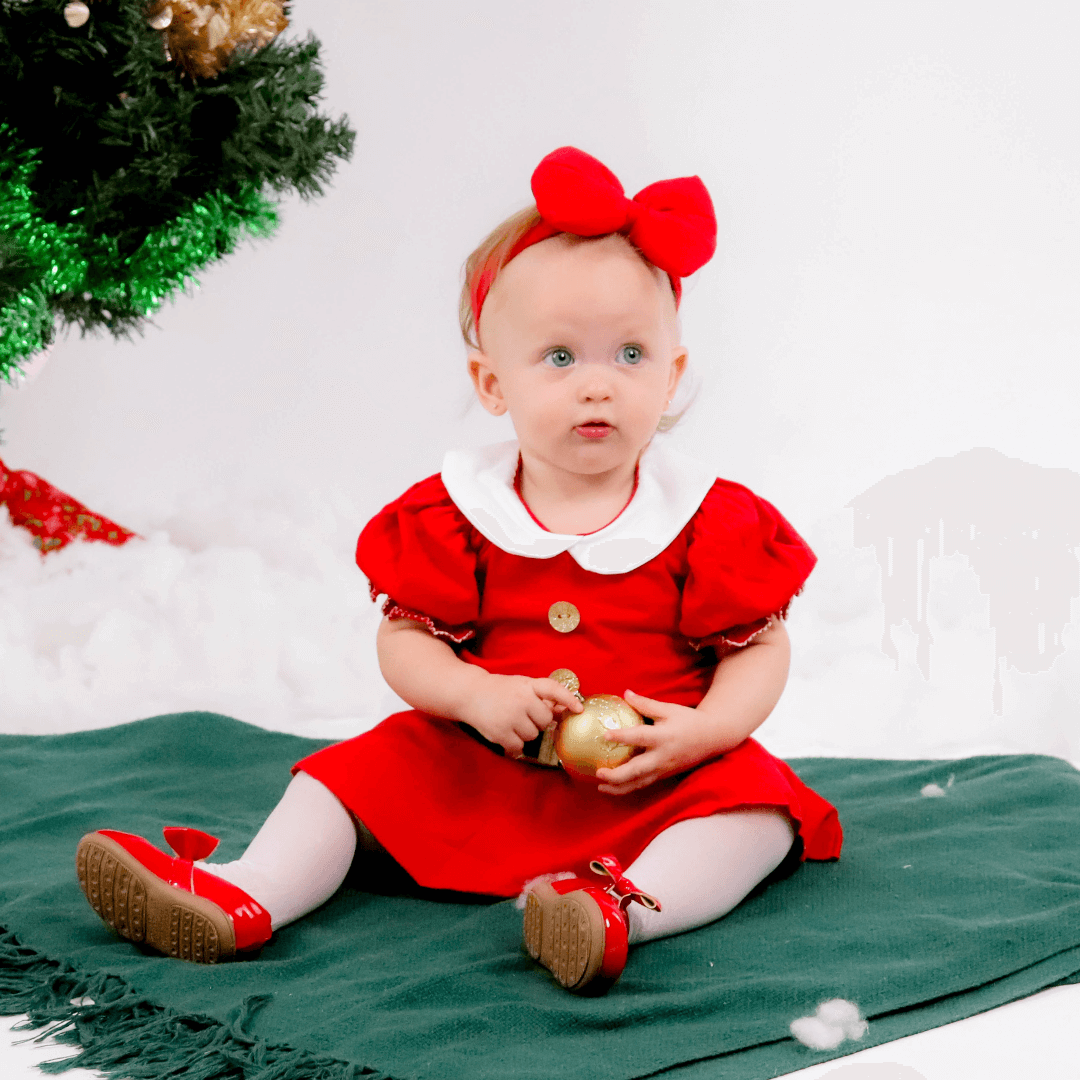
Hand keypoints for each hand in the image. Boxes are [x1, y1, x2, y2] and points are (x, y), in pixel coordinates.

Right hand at [457, 673, 583, 757]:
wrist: (470, 693)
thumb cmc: (501, 690)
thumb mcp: (521, 686)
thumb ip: (541, 697)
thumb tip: (564, 711)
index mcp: (527, 685)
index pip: (553, 689)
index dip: (568, 699)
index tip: (579, 709)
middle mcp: (521, 699)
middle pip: (544, 720)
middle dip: (537, 721)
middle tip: (522, 714)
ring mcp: (510, 717)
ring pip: (533, 735)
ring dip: (525, 732)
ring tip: (510, 722)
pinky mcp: (500, 732)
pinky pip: (519, 746)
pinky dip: (514, 744)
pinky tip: (505, 733)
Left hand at [595, 689, 725, 794]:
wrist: (713, 738)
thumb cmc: (689, 720)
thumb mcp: (669, 709)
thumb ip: (646, 704)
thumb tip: (625, 693)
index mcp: (663, 736)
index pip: (639, 737)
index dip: (622, 736)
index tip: (605, 735)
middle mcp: (662, 756)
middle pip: (637, 770)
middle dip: (617, 775)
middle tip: (598, 773)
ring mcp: (664, 769)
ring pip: (639, 783)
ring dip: (619, 788)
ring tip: (600, 788)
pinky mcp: (665, 776)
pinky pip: (644, 784)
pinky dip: (628, 788)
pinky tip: (614, 788)